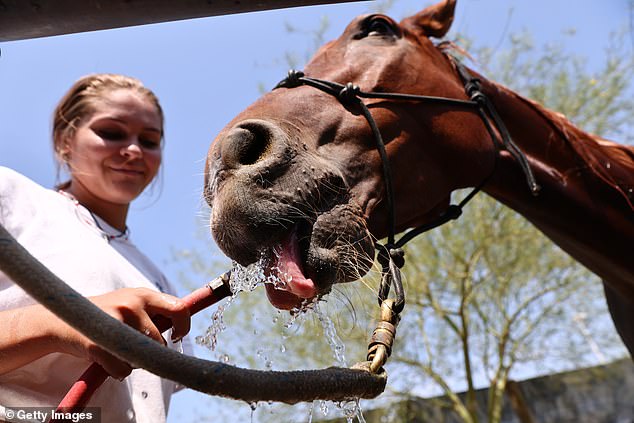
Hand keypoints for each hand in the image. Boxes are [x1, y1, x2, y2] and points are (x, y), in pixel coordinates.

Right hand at [55, 288, 190, 378]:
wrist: (61, 319)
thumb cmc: (105, 314)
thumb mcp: (130, 302)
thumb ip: (154, 310)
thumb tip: (183, 322)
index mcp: (143, 294)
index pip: (179, 308)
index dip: (184, 326)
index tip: (177, 336)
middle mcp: (131, 305)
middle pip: (160, 340)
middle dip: (153, 351)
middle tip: (139, 349)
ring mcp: (114, 323)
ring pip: (142, 356)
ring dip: (134, 361)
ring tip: (119, 351)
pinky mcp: (98, 344)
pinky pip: (124, 370)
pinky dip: (118, 371)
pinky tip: (107, 360)